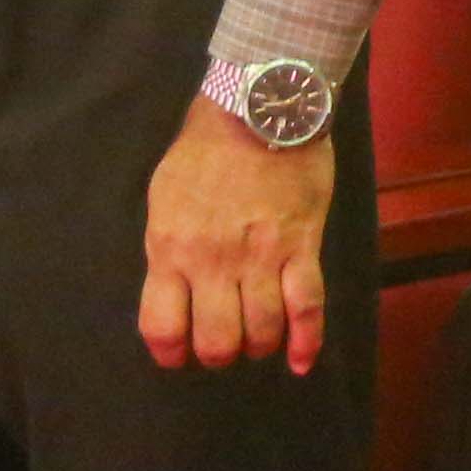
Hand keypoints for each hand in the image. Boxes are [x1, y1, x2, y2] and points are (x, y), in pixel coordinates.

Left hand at [142, 95, 335, 374]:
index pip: (162, 327)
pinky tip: (299, 362)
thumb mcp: (165, 197)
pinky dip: (306, 343)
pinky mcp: (301, 247)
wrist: (258, 108)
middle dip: (220, 353)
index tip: (179, 354)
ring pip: (263, 332)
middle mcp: (213, 263)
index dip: (170, 353)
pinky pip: (307, 308)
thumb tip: (172, 289)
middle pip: (217, 342)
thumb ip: (167, 247)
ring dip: (259, 345)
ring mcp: (261, 257)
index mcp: (171, 249)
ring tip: (258, 336)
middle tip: (225, 341)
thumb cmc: (204, 150)